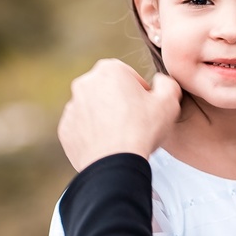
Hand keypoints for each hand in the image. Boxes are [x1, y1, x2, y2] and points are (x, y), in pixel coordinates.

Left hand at [57, 60, 180, 169]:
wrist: (115, 164)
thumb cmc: (142, 130)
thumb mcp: (169, 101)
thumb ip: (167, 84)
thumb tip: (160, 82)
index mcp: (109, 70)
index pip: (129, 76)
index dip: (141, 91)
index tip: (147, 107)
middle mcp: (84, 83)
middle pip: (108, 90)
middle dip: (121, 102)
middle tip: (136, 122)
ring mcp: (72, 107)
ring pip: (93, 109)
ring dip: (106, 118)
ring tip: (122, 137)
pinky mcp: (65, 129)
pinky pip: (82, 128)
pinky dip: (93, 134)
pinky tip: (108, 146)